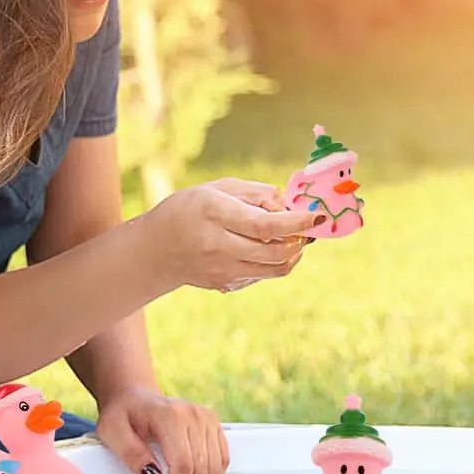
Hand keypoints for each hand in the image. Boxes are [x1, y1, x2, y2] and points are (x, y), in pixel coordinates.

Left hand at [94, 386, 229, 473]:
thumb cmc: (123, 413)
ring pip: (215, 468)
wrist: (135, 396)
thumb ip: (131, 453)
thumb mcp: (113, 432)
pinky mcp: (214, 426)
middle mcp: (195, 415)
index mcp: (171, 415)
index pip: (183, 464)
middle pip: (201, 469)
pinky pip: (221, 461)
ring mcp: (208, 419)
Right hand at [144, 179, 321, 293]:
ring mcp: (223, 270)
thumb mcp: (218, 188)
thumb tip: (290, 206)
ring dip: (294, 253)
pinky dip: (275, 261)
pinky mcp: (226, 285)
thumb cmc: (190, 208)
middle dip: (300, 239)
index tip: (316, 216)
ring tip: (293, 237)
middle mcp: (218, 246)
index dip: (295, 222)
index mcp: (215, 214)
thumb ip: (256, 193)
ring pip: (276, 269)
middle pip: (275, 251)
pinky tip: (267, 247)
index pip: (264, 225)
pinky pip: (263, 275)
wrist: (156, 249)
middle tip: (308, 225)